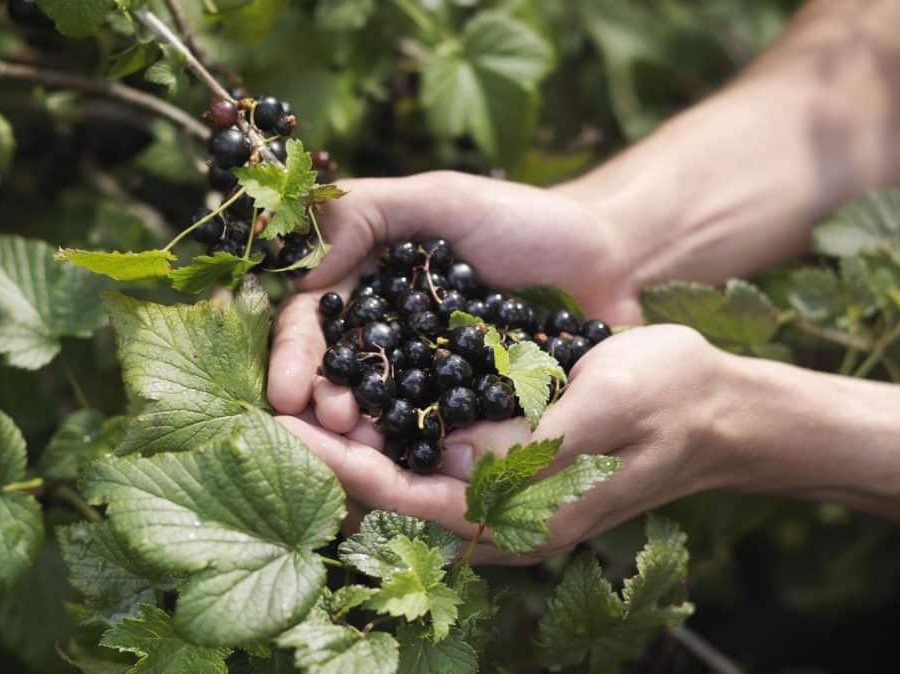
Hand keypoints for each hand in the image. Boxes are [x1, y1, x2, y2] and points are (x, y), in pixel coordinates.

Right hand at [268, 171, 639, 434]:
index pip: (311, 325)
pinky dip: (420, 454)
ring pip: (381, 416)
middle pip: (337, 379)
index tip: (288, 391)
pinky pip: (438, 439)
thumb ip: (365, 212)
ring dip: (363, 438)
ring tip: (361, 450)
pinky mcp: (471, 416)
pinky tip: (412, 468)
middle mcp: (387, 341)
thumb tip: (301, 268)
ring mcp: (428, 383)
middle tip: (333, 424)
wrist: (610, 259)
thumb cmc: (524, 219)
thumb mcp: (441, 198)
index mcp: (365, 289)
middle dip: (324, 405)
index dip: (296, 358)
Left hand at [277, 325, 732, 563]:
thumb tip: (441, 461)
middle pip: (390, 493)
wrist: (714, 403)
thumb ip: (522, 446)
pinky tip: (356, 382)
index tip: (284, 431)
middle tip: (268, 407)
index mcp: (516, 519)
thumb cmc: (666, 402)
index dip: (339, 467)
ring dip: (351, 434)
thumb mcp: (598, 413)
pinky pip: (429, 446)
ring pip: (403, 469)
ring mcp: (497, 487)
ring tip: (295, 392)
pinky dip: (389, 420)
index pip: (404, 501)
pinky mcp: (501, 456)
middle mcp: (496, 515)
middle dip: (329, 454)